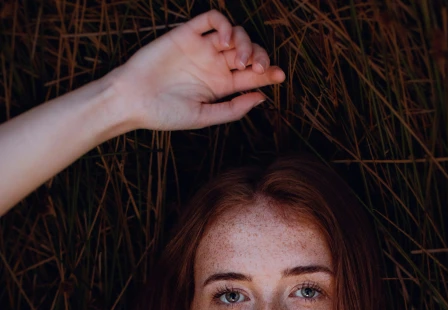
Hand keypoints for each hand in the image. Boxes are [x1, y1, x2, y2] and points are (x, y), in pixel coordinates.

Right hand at [111, 9, 285, 130]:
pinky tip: (225, 41)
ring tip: (238, 60)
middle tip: (256, 68)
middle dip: (259, 56)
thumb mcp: (203, 117)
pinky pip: (210, 19)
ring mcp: (201, 48)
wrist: (132, 100)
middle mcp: (213, 65)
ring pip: (234, 34)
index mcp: (220, 86)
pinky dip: (224, 24)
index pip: (251, 76)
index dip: (268, 73)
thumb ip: (232, 109)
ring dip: (244, 42)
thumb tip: (262, 98)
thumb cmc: (164, 114)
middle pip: (248, 52)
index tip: (279, 76)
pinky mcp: (186, 34)